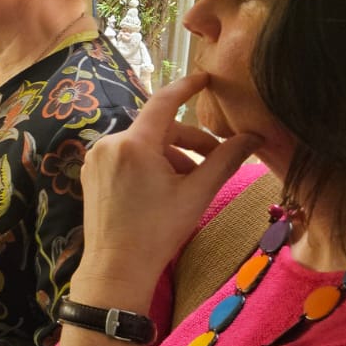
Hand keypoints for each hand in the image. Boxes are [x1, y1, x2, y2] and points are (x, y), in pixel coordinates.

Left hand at [68, 72, 264, 316]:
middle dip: (189, 142)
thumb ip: (225, 160)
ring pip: (144, 144)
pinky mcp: (92, 172)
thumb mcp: (197, 194)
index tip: (206, 78)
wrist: (116, 267)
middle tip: (215, 160)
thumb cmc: (157, 232)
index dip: (187, 86)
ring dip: (171, 156)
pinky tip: (164, 188)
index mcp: (134, 144)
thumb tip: (254, 137)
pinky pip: (127, 157)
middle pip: (158, 129)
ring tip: (190, 183)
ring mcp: (97, 158)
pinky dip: (149, 164)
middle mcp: (110, 143)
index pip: (164, 101)